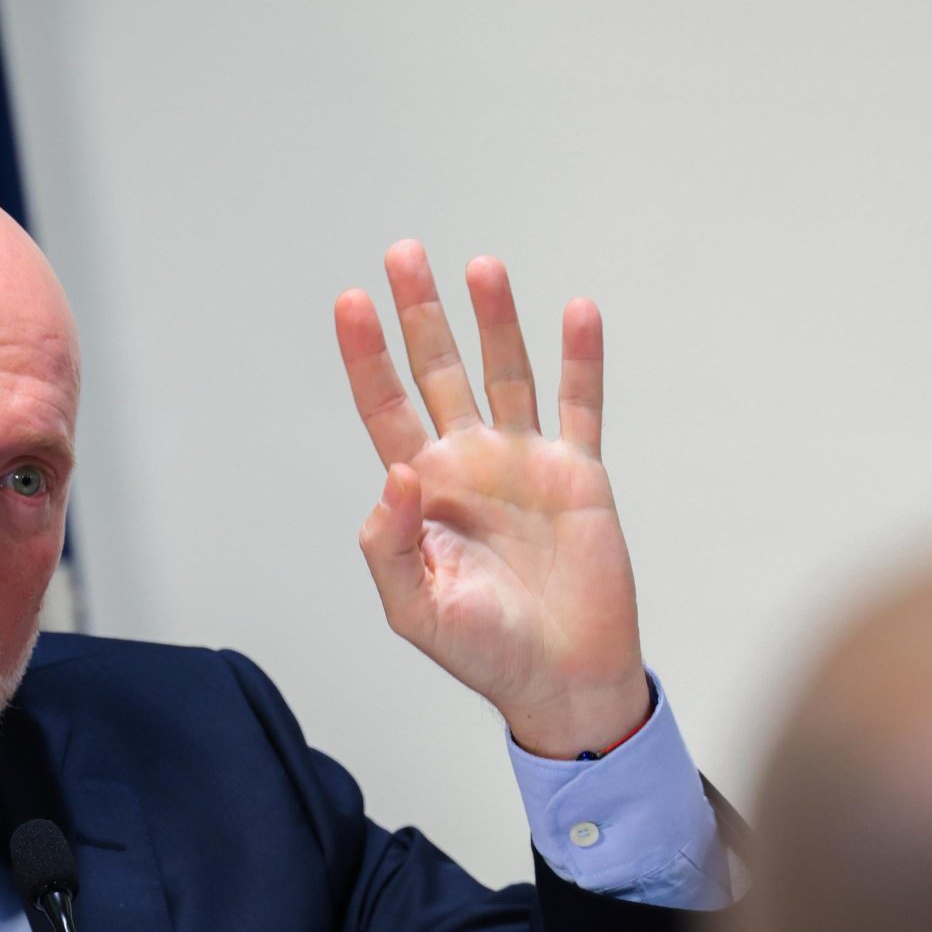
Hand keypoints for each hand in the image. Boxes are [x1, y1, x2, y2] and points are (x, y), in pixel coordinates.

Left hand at [334, 242, 649, 758]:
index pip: (384, 407)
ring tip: (480, 266)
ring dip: (494, 320)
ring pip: (505, 372)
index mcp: (421, 492)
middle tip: (403, 253)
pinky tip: (576, 311)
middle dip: (420, 313)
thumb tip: (394, 476)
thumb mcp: (414, 608)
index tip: (349, 302)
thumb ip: (390, 544)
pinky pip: (579, 404)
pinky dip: (581, 359)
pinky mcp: (579, 473)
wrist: (560, 678)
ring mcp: (524, 463)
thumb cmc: (482, 650)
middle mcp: (468, 464)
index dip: (366, 357)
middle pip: (437, 370)